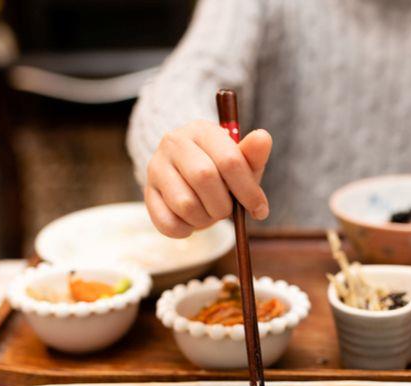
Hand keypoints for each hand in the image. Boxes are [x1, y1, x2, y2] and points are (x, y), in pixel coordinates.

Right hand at [144, 120, 272, 237]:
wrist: (186, 173)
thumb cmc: (221, 168)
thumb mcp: (241, 161)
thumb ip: (253, 154)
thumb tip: (263, 137)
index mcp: (202, 130)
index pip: (229, 160)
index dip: (248, 190)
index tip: (260, 210)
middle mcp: (174, 142)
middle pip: (204, 178)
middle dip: (223, 205)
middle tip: (228, 211)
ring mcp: (156, 167)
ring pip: (185, 204)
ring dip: (205, 219)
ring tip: (209, 213)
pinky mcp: (147, 193)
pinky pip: (167, 223)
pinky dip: (186, 230)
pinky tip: (192, 222)